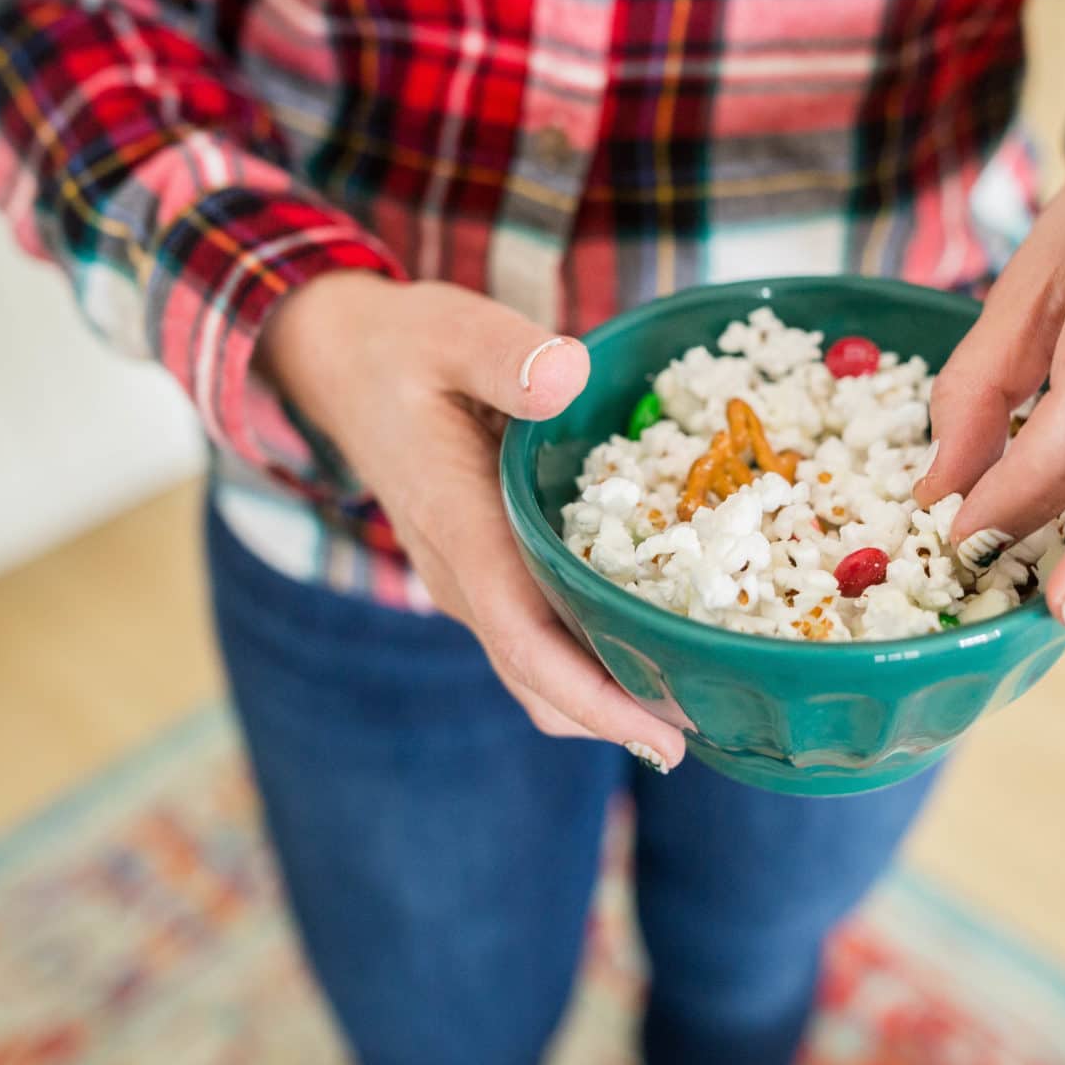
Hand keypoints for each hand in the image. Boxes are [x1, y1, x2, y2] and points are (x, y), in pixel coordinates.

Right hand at [259, 275, 687, 767]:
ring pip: (540, 670)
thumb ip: (506, 354)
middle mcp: (462, 575)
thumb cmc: (401, 348)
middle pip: (540, 678)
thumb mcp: (450, 329)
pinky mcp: (488, 574)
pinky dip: (598, 656)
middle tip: (721, 718)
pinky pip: (543, 637)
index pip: (523, 637)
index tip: (664, 735)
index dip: (594, 695)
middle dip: (621, 714)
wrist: (343, 364)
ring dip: (612, 692)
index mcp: (457, 525)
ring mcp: (473, 582)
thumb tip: (570, 378)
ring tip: (706, 691)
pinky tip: (664, 637)